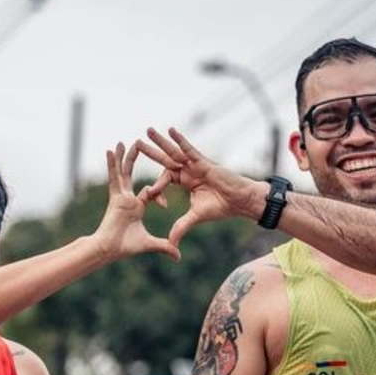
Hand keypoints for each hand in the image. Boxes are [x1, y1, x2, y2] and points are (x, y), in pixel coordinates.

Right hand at [95, 142, 179, 260]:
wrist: (109, 249)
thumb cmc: (125, 246)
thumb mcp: (149, 243)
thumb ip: (164, 246)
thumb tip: (178, 256)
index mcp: (136, 205)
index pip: (150, 191)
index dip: (159, 194)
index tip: (164, 205)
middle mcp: (127, 198)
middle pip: (131, 174)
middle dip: (134, 159)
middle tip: (138, 144)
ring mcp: (120, 196)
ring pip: (122, 172)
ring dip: (123, 157)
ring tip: (123, 142)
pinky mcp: (114, 197)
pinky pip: (113, 177)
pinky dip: (111, 164)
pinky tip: (111, 151)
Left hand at [135, 127, 263, 247]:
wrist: (239, 202)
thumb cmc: (222, 207)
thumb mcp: (195, 217)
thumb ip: (181, 227)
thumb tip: (170, 244)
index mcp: (185, 181)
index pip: (165, 179)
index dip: (157, 187)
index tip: (151, 196)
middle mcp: (188, 170)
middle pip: (165, 159)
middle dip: (151, 152)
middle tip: (136, 143)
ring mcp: (195, 165)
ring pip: (174, 151)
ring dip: (160, 142)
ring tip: (148, 130)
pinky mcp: (203, 162)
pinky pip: (189, 149)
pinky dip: (180, 140)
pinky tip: (170, 130)